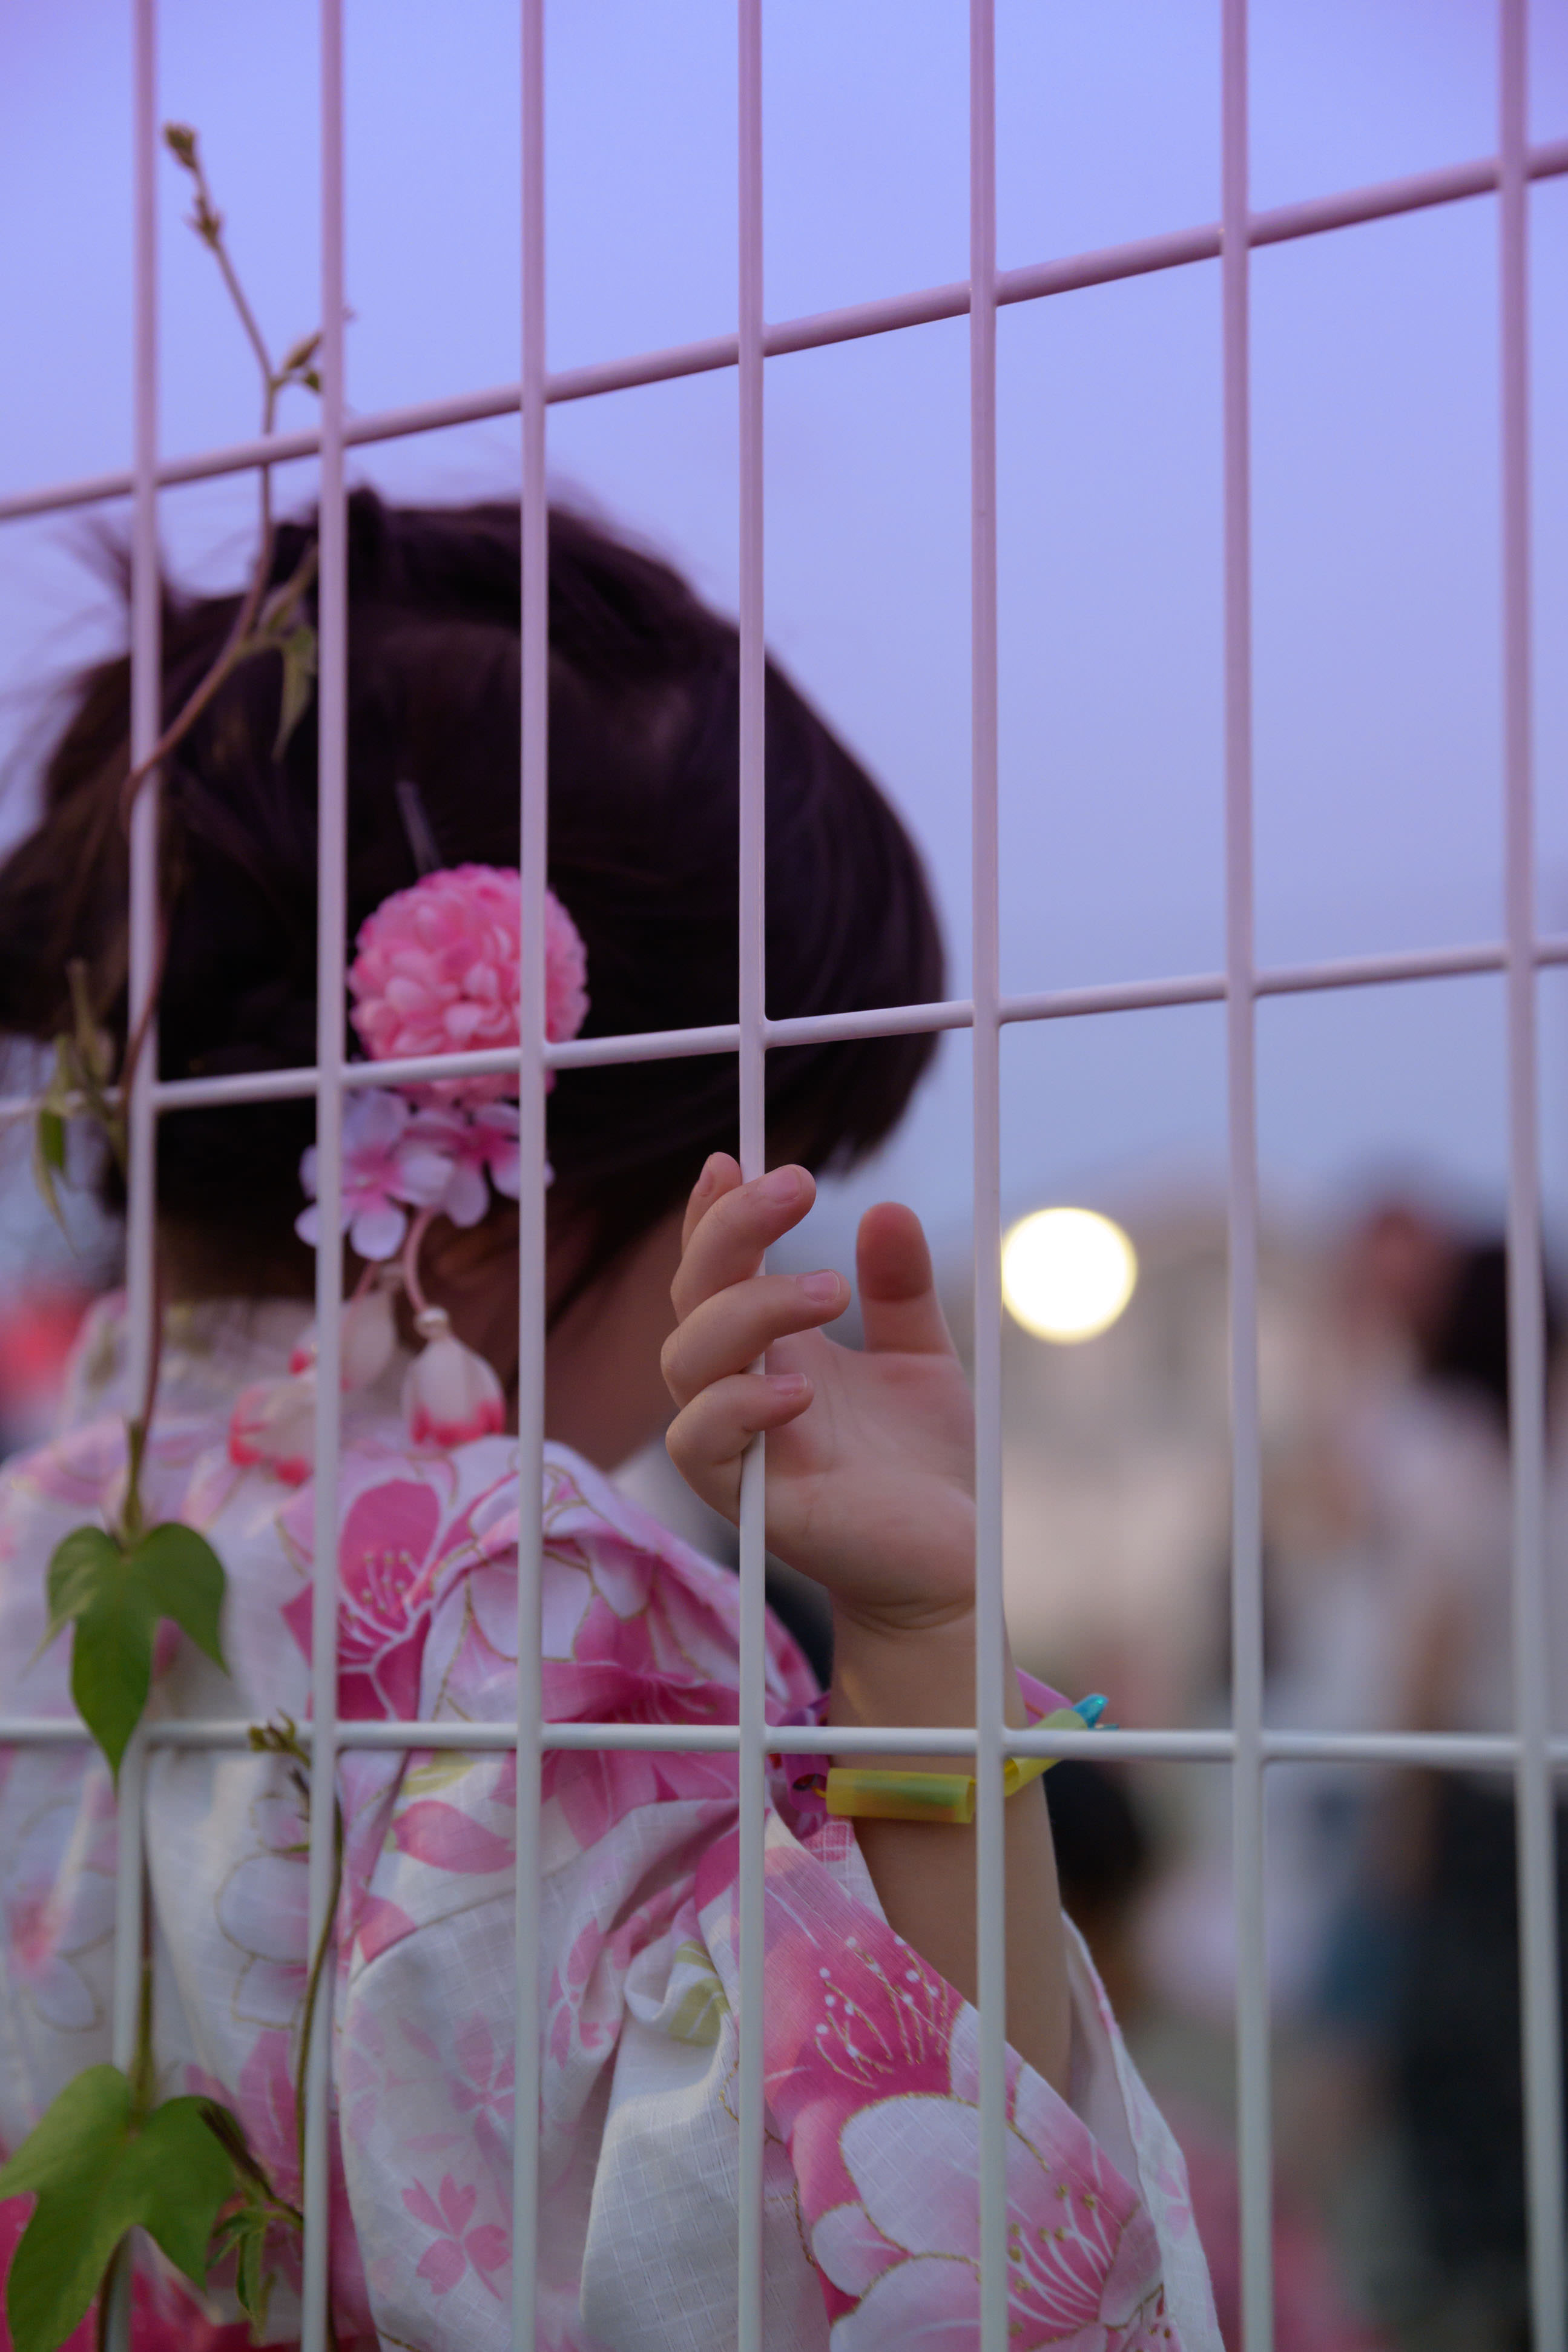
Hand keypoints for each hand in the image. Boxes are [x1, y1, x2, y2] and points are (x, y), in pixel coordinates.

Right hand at [661, 1155, 975, 1631]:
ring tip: (830, 1291)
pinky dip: (738, 1406)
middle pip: (692, 1297)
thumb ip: (899, 1290)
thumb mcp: (921, 1357)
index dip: (713, 1214)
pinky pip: (701, 1444)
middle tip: (798, 1183)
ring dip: (747, 1309)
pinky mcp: (745, 1504)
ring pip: (686, 1360)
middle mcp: (738, 1388)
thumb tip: (887, 1209)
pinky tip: (798, 1392)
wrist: (949, 1561)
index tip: (737, 1157)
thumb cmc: (924, 1464)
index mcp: (771, 1349)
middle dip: (729, 1230)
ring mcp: (734, 1445)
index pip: (716, 1268)